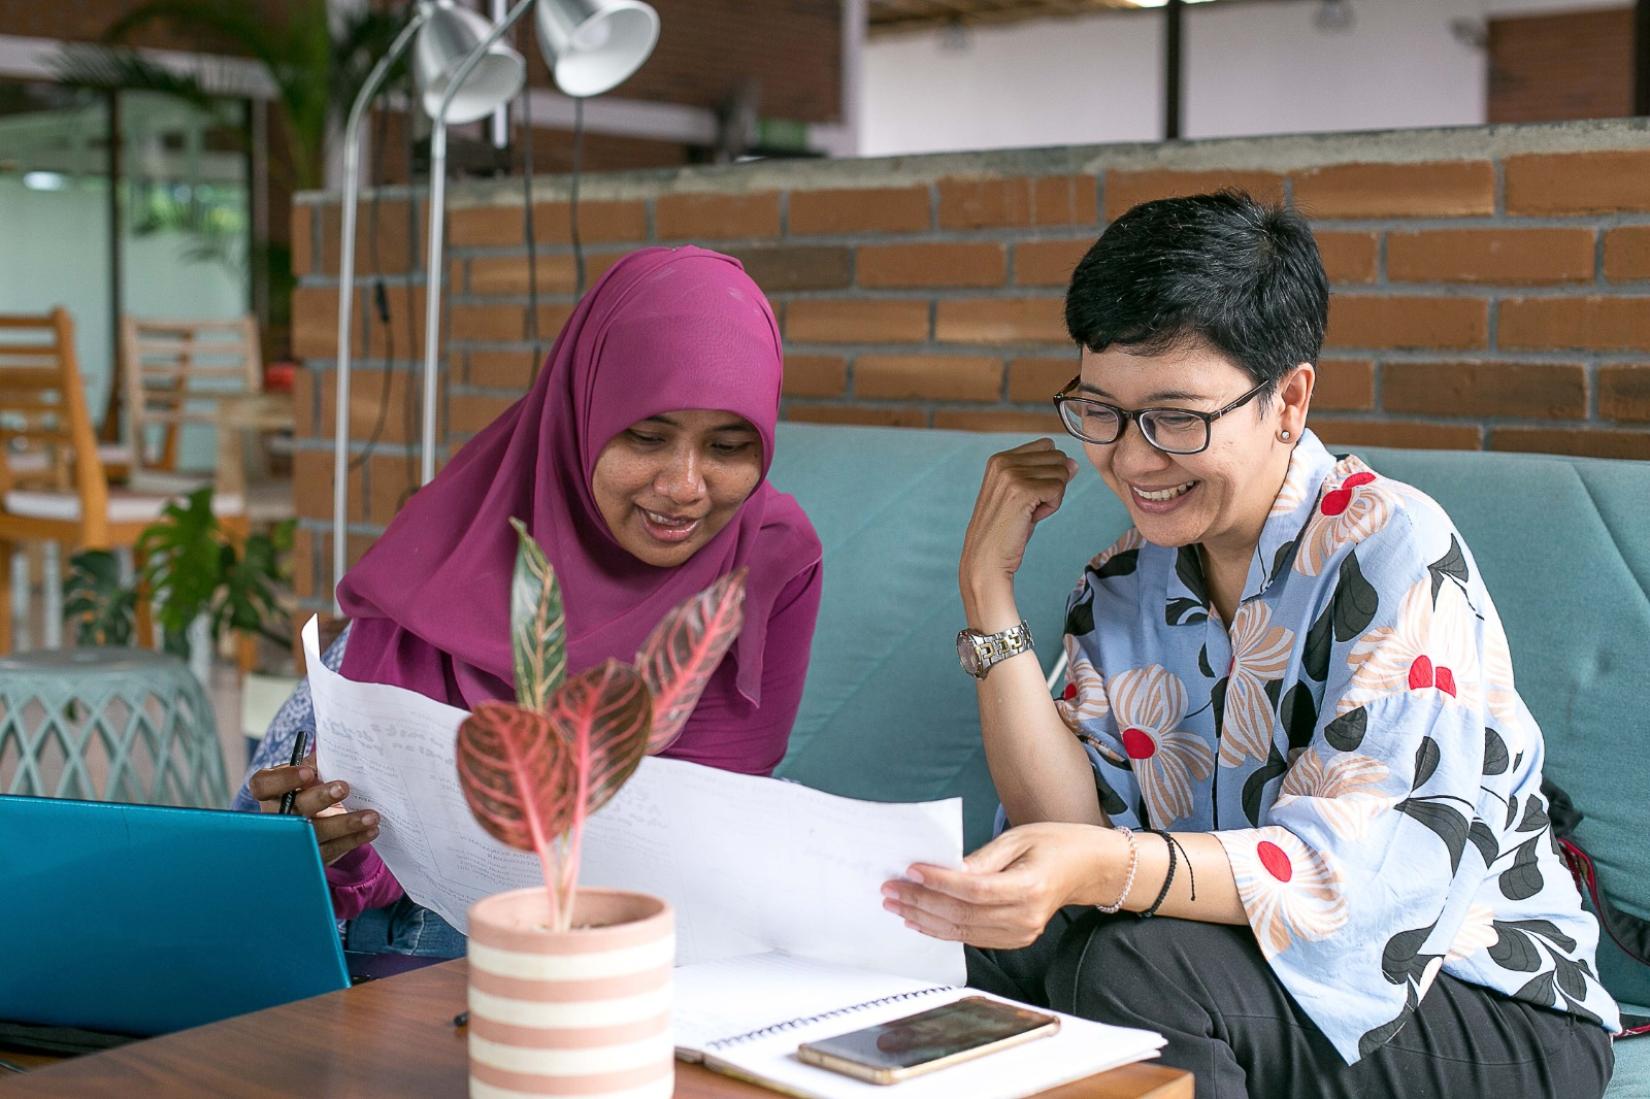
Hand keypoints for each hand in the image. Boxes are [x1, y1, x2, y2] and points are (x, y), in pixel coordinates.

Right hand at [248, 755, 379, 865]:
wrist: (317, 817)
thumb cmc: (312, 787)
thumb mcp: (311, 773)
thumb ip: (318, 764)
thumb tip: (338, 750)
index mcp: (271, 791)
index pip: (264, 785)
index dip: (284, 779)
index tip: (308, 772)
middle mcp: (277, 816)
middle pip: (293, 810)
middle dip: (319, 799)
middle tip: (344, 788)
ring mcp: (293, 839)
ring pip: (316, 833)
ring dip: (346, 823)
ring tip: (371, 815)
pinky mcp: (311, 855)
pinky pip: (332, 849)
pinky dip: (354, 839)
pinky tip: (371, 829)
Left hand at [881, 823, 1120, 949]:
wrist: (1088, 870)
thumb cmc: (1055, 844)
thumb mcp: (1020, 838)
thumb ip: (983, 858)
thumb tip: (948, 870)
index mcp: (1030, 888)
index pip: (975, 890)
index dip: (940, 882)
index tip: (911, 870)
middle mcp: (1025, 917)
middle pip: (962, 915)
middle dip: (921, 902)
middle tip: (890, 889)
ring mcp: (1021, 933)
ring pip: (962, 932)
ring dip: (924, 919)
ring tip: (896, 904)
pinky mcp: (1015, 939)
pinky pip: (971, 938)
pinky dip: (942, 929)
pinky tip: (920, 919)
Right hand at [959, 439, 1077, 603]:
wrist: (987, 558)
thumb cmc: (1005, 530)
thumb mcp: (1023, 494)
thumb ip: (1045, 473)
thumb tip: (1074, 463)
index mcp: (1000, 458)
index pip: (1047, 446)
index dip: (1047, 472)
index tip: (1028, 495)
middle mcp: (1004, 461)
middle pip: (1058, 458)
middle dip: (1052, 484)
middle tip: (1028, 506)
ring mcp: (1012, 474)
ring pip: (1061, 473)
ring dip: (1052, 497)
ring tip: (1028, 513)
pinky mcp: (1023, 490)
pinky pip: (1058, 489)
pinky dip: (1052, 507)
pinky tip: (1032, 518)